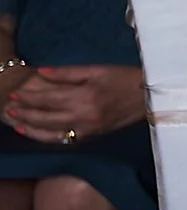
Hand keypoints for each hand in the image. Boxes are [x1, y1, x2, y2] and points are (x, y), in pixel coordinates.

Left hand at [3, 65, 146, 142]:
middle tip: (9, 107)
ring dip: (30, 128)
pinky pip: (62, 139)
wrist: (150, 97)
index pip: (48, 98)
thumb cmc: (125, 78)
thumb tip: (41, 73)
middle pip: (45, 117)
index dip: (29, 96)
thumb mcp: (98, 70)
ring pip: (50, 132)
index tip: (15, 93)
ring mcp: (86, 129)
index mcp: (84, 97)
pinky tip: (36, 133)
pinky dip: (46, 137)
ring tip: (16, 121)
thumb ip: (68, 72)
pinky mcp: (90, 136)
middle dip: (25, 112)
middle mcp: (82, 116)